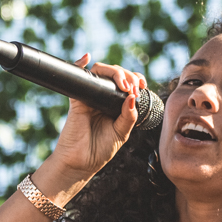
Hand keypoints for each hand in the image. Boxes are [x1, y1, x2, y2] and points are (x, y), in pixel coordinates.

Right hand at [49, 56, 145, 177]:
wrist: (81, 163)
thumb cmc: (100, 150)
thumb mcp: (121, 133)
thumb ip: (129, 116)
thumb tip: (133, 96)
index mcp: (115, 104)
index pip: (127, 83)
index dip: (136, 79)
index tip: (143, 85)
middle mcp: (103, 97)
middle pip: (115, 74)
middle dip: (128, 75)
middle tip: (134, 87)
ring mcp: (90, 96)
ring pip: (100, 72)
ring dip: (114, 72)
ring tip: (124, 84)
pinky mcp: (77, 99)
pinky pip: (77, 78)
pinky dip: (80, 64)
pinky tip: (86, 57)